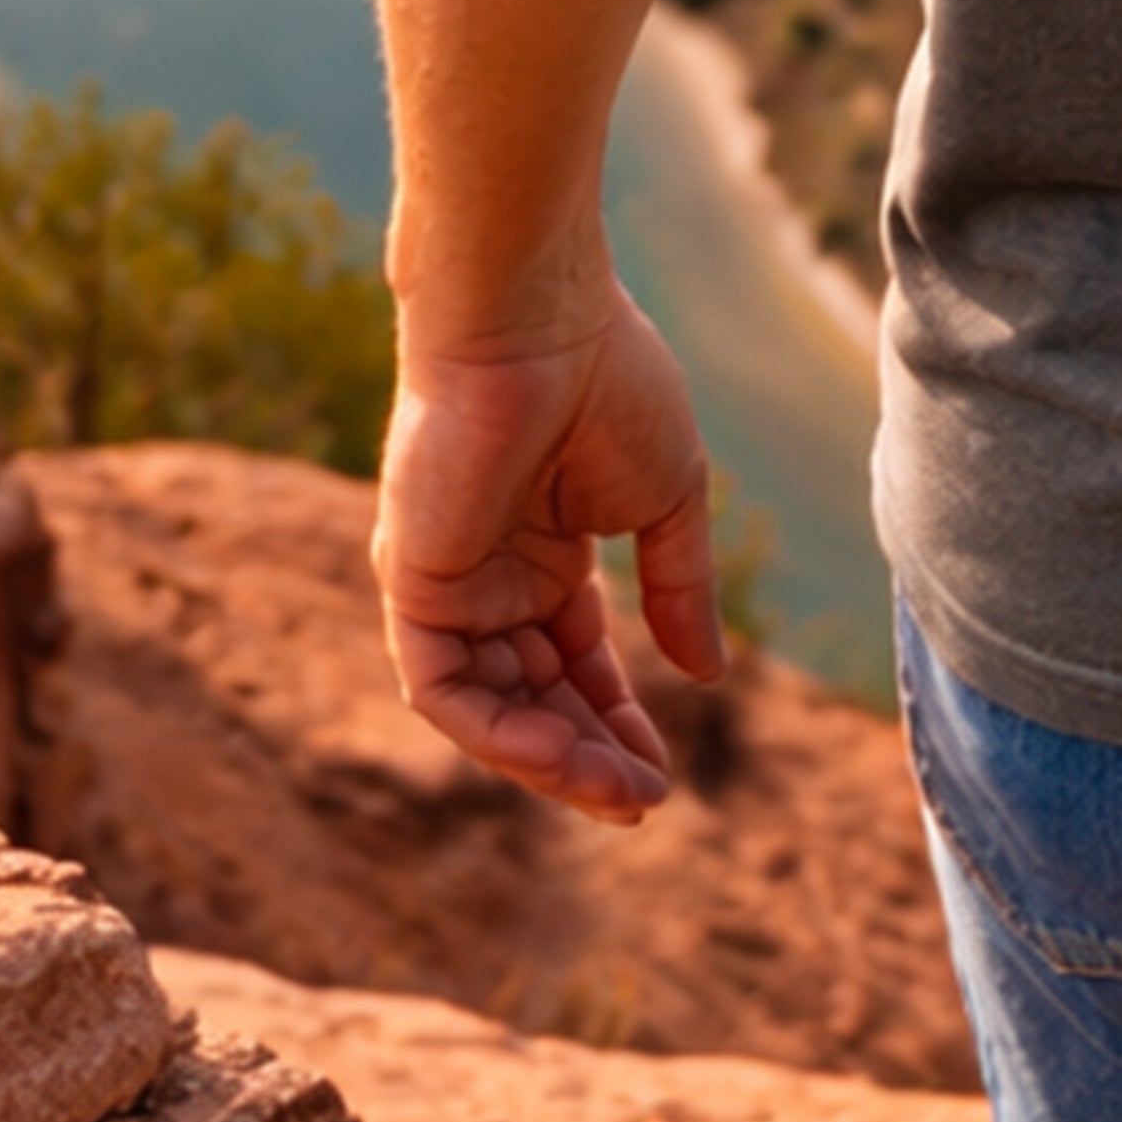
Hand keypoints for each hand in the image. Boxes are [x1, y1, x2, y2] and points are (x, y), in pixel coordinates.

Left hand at [372, 286, 725, 824]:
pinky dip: (497, 730)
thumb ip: (679, 589)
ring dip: (549, 758)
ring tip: (618, 793)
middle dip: (589, 754)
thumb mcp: (668, 499)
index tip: (664, 774)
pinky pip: (445, 687)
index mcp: (545, 550)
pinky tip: (559, 755)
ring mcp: (448, 584)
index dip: (618, 717)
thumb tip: (708, 676)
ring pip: (489, 707)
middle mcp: (489, 577)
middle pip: (534, 695)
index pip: (575, 659)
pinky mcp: (413, 585)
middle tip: (644, 802)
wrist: (540, 319)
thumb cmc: (609, 382)